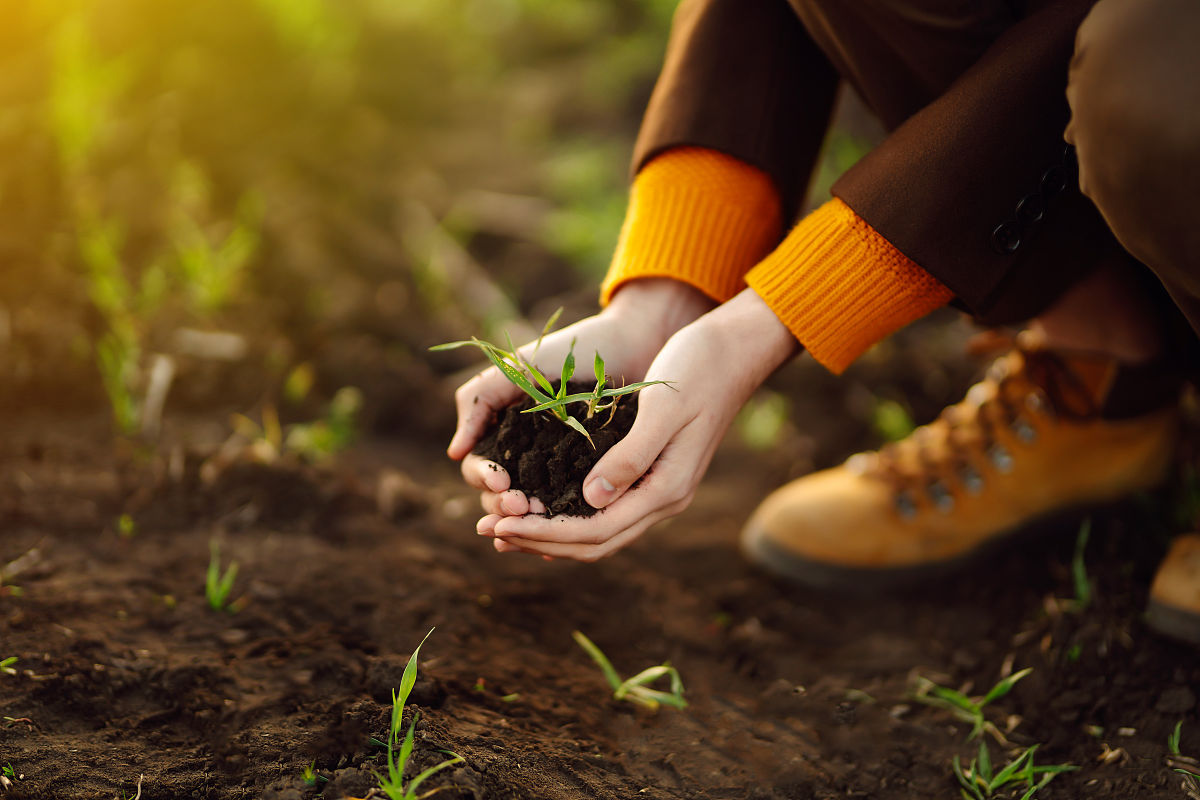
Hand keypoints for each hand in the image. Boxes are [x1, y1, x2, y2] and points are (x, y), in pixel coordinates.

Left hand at [479, 288, 797, 560]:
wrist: (734, 351)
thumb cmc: (698, 370)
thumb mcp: (661, 409)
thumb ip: (629, 457)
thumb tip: (590, 500)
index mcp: (666, 488)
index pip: (596, 531)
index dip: (544, 533)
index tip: (501, 524)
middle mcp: (663, 498)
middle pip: (595, 542)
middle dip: (540, 541)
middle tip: (489, 531)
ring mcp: (659, 488)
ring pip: (600, 532)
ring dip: (552, 535)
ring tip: (505, 528)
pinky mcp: (652, 473)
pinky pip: (606, 510)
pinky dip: (569, 516)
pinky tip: (541, 506)